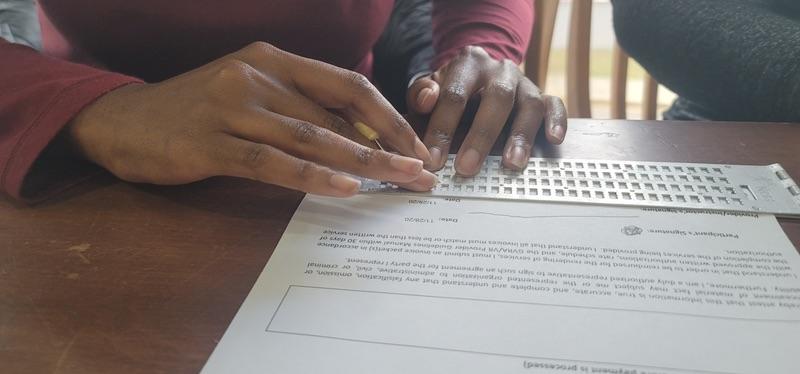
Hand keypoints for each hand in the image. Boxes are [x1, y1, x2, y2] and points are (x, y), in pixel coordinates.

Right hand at [68, 42, 435, 196]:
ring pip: (313, 136)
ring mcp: (233, 107)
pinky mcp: (210, 142)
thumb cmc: (196, 112)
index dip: (389, 116)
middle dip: (388, 145)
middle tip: (423, 172)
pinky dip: (313, 175)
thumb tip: (358, 140)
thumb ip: (299, 109)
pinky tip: (345, 188)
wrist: (122, 120)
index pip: (347, 85)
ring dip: (364, 162)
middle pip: (339, 113)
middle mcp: (257, 76)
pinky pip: (273, 162)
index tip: (417, 145)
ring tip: (400, 181)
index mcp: (273, 60)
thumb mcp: (252, 96)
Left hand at [407, 46, 566, 174]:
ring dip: (521, 136)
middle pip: (496, 98)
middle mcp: (500, 70)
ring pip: (529, 105)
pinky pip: (555, 105)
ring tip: (511, 163)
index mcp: (469, 63)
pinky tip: (553, 139)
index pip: (454, 94)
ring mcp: (524, 83)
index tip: (434, 158)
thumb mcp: (429, 88)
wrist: (477, 76)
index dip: (442, 127)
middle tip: (467, 167)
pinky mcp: (542, 96)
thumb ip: (420, 93)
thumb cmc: (451, 90)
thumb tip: (425, 100)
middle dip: (481, 136)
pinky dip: (557, 121)